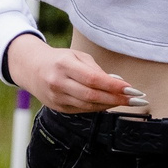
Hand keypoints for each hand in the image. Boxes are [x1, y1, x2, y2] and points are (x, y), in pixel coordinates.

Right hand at [9, 35, 133, 112]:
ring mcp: (56, 97)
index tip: (131, 89)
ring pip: (88, 105)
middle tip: (136, 99)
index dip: (113, 86)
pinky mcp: (57, 107)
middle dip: (116, 99)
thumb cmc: (59, 59)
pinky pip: (82, 110)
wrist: (31, 68)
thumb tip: (117, 83)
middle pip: (92, 95)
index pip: (92, 79)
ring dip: (110, 105)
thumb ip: (95, 70)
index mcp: (63, 65)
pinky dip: (98, 108)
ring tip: (127, 102)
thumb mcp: (77, 56)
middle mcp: (58, 83)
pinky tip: (110, 104)